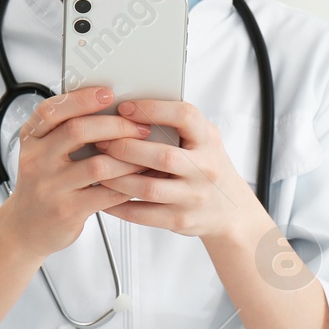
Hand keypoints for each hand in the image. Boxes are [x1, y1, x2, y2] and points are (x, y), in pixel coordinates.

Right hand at [0, 86, 154, 260]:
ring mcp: (50, 187)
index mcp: (31, 138)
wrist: (24, 227)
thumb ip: (65, 131)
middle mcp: (36, 160)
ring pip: (97, 165)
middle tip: (139, 126)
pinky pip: (106, 194)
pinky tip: (139, 178)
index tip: (108, 94)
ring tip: (146, 153)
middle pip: (77, 131)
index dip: (82, 99)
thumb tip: (110, 108)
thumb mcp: (42, 153)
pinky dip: (128, 184)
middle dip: (115, 125)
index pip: (52, 110)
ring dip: (128, 157)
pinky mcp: (67, 210)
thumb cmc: (42, 184)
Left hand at [94, 99, 264, 242]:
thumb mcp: (203, 139)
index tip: (125, 107)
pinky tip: (103, 195)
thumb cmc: (207, 166)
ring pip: (149, 188)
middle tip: (102, 141)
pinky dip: (118, 205)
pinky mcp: (180, 220)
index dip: (153, 109)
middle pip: (162, 156)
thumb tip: (130, 108)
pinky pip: (143, 214)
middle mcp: (205, 168)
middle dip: (126, 148)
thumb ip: (176, 124)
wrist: (230, 209)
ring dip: (117, 178)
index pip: (184, 117)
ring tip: (97, 167)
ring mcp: (193, 197)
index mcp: (208, 140)